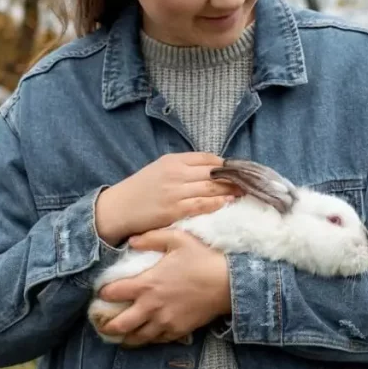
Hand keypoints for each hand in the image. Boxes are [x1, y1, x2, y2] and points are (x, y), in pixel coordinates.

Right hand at [94, 152, 242, 245]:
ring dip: (230, 190)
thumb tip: (211, 169)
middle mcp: (176, 173)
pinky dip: (217, 202)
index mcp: (173, 160)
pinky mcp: (174, 210)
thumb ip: (182, 167)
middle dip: (234, 178)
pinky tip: (228, 202)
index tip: (239, 171)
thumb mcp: (159, 169)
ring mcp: (175, 192)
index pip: (207, 158)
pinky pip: (201, 204)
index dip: (226, 165)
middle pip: (213, 173)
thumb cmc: (140, 190)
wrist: (118, 208)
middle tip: (250, 182)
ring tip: (245, 192)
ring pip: (210, 188)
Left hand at [97, 230, 231, 346]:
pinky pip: (156, 340)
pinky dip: (147, 339)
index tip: (101, 293)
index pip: (114, 293)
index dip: (103, 293)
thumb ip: (151, 238)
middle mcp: (151, 306)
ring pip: (137, 337)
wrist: (229, 283)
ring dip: (125, 337)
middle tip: (101, 324)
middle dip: (107, 325)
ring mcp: (165, 321)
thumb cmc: (202, 258)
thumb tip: (131, 240)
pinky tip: (145, 335)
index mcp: (147, 283)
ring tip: (119, 336)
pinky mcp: (178, 331)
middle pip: (120, 324)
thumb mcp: (177, 238)